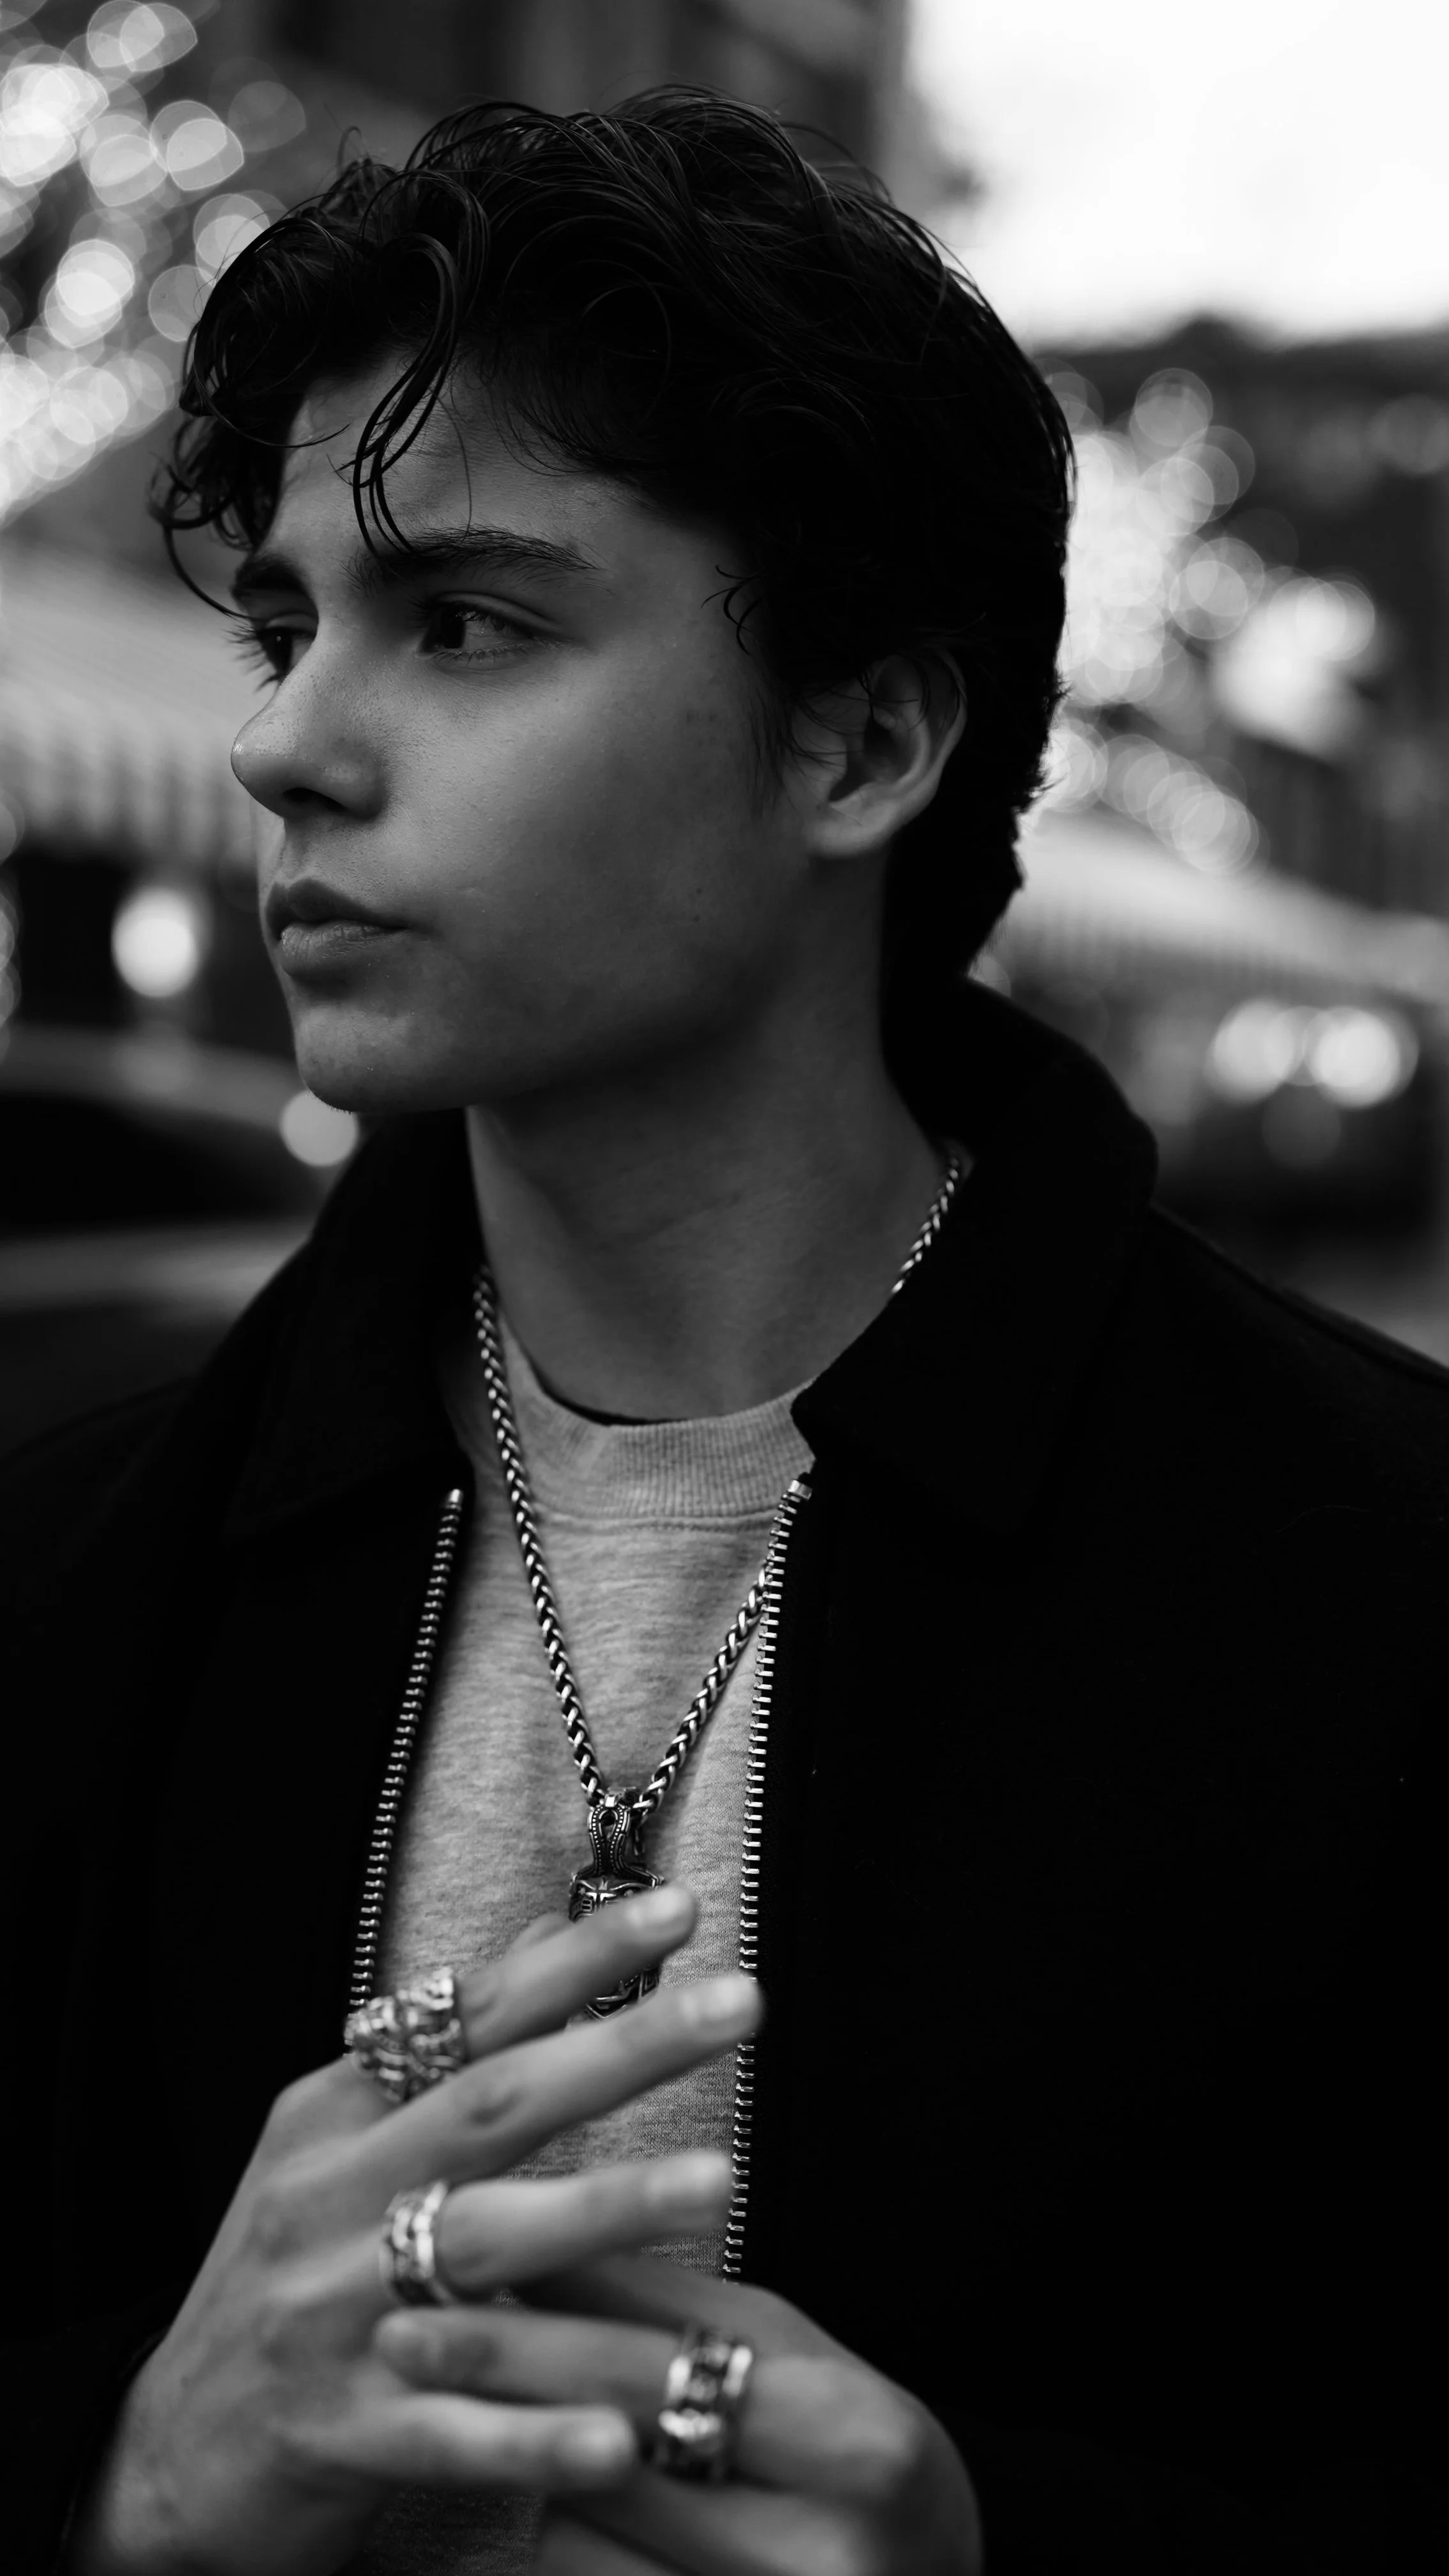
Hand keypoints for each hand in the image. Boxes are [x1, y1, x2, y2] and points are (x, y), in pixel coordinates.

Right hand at [70, 1890, 757, 2575]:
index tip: (678, 1911)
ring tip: (720, 2182)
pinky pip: (454, 2434)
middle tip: (743, 2005)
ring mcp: (330, 2316)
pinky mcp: (339, 2436)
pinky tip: (622, 2434)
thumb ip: (448, 2047)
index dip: (574, 1961)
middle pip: (492, 2107)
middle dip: (621, 2049)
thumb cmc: (287, 2273)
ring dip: (604, 2209)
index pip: (468, 2016)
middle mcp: (329, 2197)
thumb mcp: (341, 2144)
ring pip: (481, 2249)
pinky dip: (536, 2436)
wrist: (166, 2449)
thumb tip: (547, 1934)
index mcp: (333, 2116)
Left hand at [377, 2254, 983, 2575]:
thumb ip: (666, 2304)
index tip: (439, 2290)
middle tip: (402, 2338)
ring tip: (561, 2433)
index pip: (666, 2371)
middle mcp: (823, 2553)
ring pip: (582, 2540)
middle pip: (612, 2455)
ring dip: (546, 2476)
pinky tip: (591, 2512)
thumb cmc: (847, 2445)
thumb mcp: (786, 2353)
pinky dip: (569, 2544)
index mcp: (857, 2441)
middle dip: (506, 2384)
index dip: (544, 2330)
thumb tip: (526, 2237)